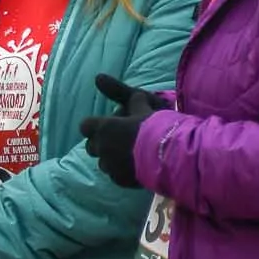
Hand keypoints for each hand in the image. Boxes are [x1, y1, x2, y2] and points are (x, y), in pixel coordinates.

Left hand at [79, 73, 166, 189]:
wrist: (172, 154)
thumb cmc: (156, 124)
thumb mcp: (141, 103)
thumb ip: (119, 92)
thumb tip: (98, 77)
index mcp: (104, 128)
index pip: (85, 126)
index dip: (95, 125)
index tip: (107, 124)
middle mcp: (102, 148)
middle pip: (91, 146)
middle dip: (102, 142)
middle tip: (121, 138)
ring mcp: (110, 167)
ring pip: (103, 162)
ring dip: (111, 157)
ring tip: (131, 152)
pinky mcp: (120, 180)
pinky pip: (115, 175)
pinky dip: (122, 170)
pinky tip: (137, 165)